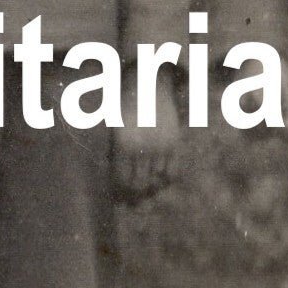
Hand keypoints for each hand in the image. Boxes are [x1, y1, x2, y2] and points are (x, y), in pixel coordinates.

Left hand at [113, 76, 182, 205]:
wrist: (149, 82)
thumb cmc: (124, 105)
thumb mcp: (113, 127)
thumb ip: (114, 152)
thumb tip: (115, 179)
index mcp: (123, 145)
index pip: (122, 181)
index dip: (120, 194)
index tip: (119, 200)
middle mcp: (142, 148)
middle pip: (139, 186)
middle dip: (135, 198)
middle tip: (133, 205)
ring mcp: (160, 146)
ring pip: (157, 181)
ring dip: (151, 191)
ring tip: (146, 196)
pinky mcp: (174, 143)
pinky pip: (172, 171)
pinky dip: (166, 181)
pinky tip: (160, 183)